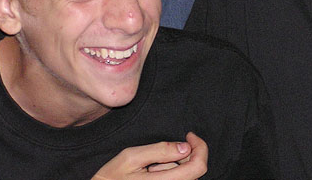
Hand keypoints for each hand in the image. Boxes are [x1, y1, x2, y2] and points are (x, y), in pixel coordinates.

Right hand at [91, 132, 207, 179]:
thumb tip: (185, 146)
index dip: (200, 147)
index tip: (189, 136)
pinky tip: (152, 173)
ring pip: (185, 175)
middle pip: (194, 170)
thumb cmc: (112, 178)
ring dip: (174, 165)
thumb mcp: (131, 157)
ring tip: (150, 167)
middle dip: (183, 155)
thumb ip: (159, 150)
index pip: (198, 167)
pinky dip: (170, 172)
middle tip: (160, 153)